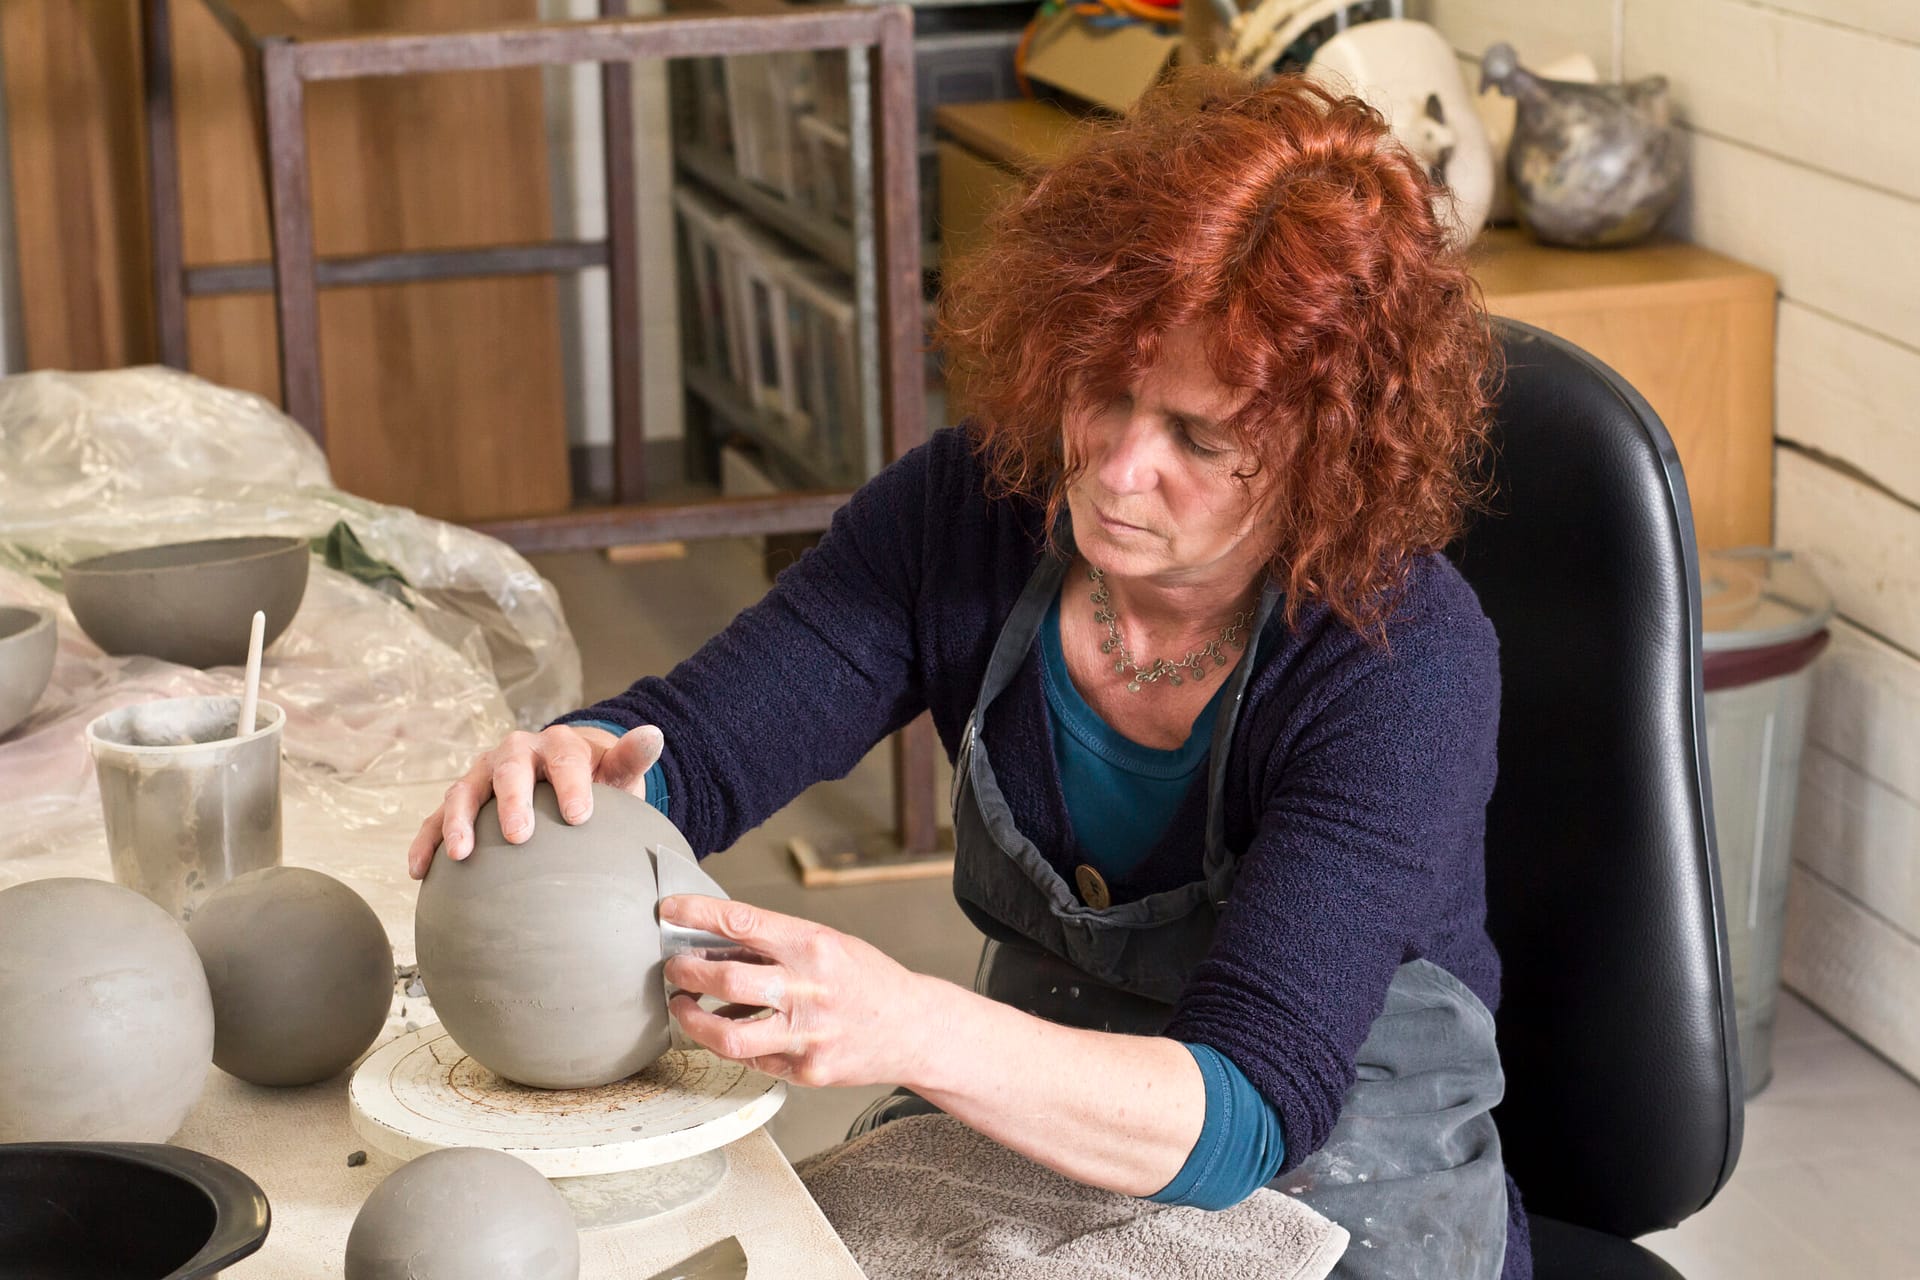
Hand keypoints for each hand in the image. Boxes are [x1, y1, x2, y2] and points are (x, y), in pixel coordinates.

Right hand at [405, 723, 665, 878]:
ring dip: (458, 821)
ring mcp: (483, 774)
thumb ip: (632, 757)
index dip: (571, 785)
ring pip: (464, 790)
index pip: (566, 759)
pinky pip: (436, 818)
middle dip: (510, 799)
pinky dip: (426, 841)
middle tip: (518, 835)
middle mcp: (515, 752)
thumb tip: (654, 734)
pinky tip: (419, 871)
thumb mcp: (617, 770)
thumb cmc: (596, 780)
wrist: (564, 777)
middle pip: (508, 769)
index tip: (580, 816)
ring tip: (461, 855)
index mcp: (559, 744)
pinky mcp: (462, 799)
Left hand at [660, 895, 935, 1088]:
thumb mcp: (827, 945)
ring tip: (683, 1006)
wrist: (914, 1029)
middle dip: (686, 972)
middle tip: (673, 968)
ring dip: (693, 1019)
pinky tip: (729, 1031)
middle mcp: (810, 989)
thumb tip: (712, 944)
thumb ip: (774, 946)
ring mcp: (808, 1035)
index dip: (698, 914)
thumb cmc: (866, 981)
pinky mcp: (807, 1071)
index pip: (744, 922)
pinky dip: (732, 1044)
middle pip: (727, 979)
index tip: (669, 910)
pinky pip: (751, 1059)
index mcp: (815, 946)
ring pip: (728, 1035)